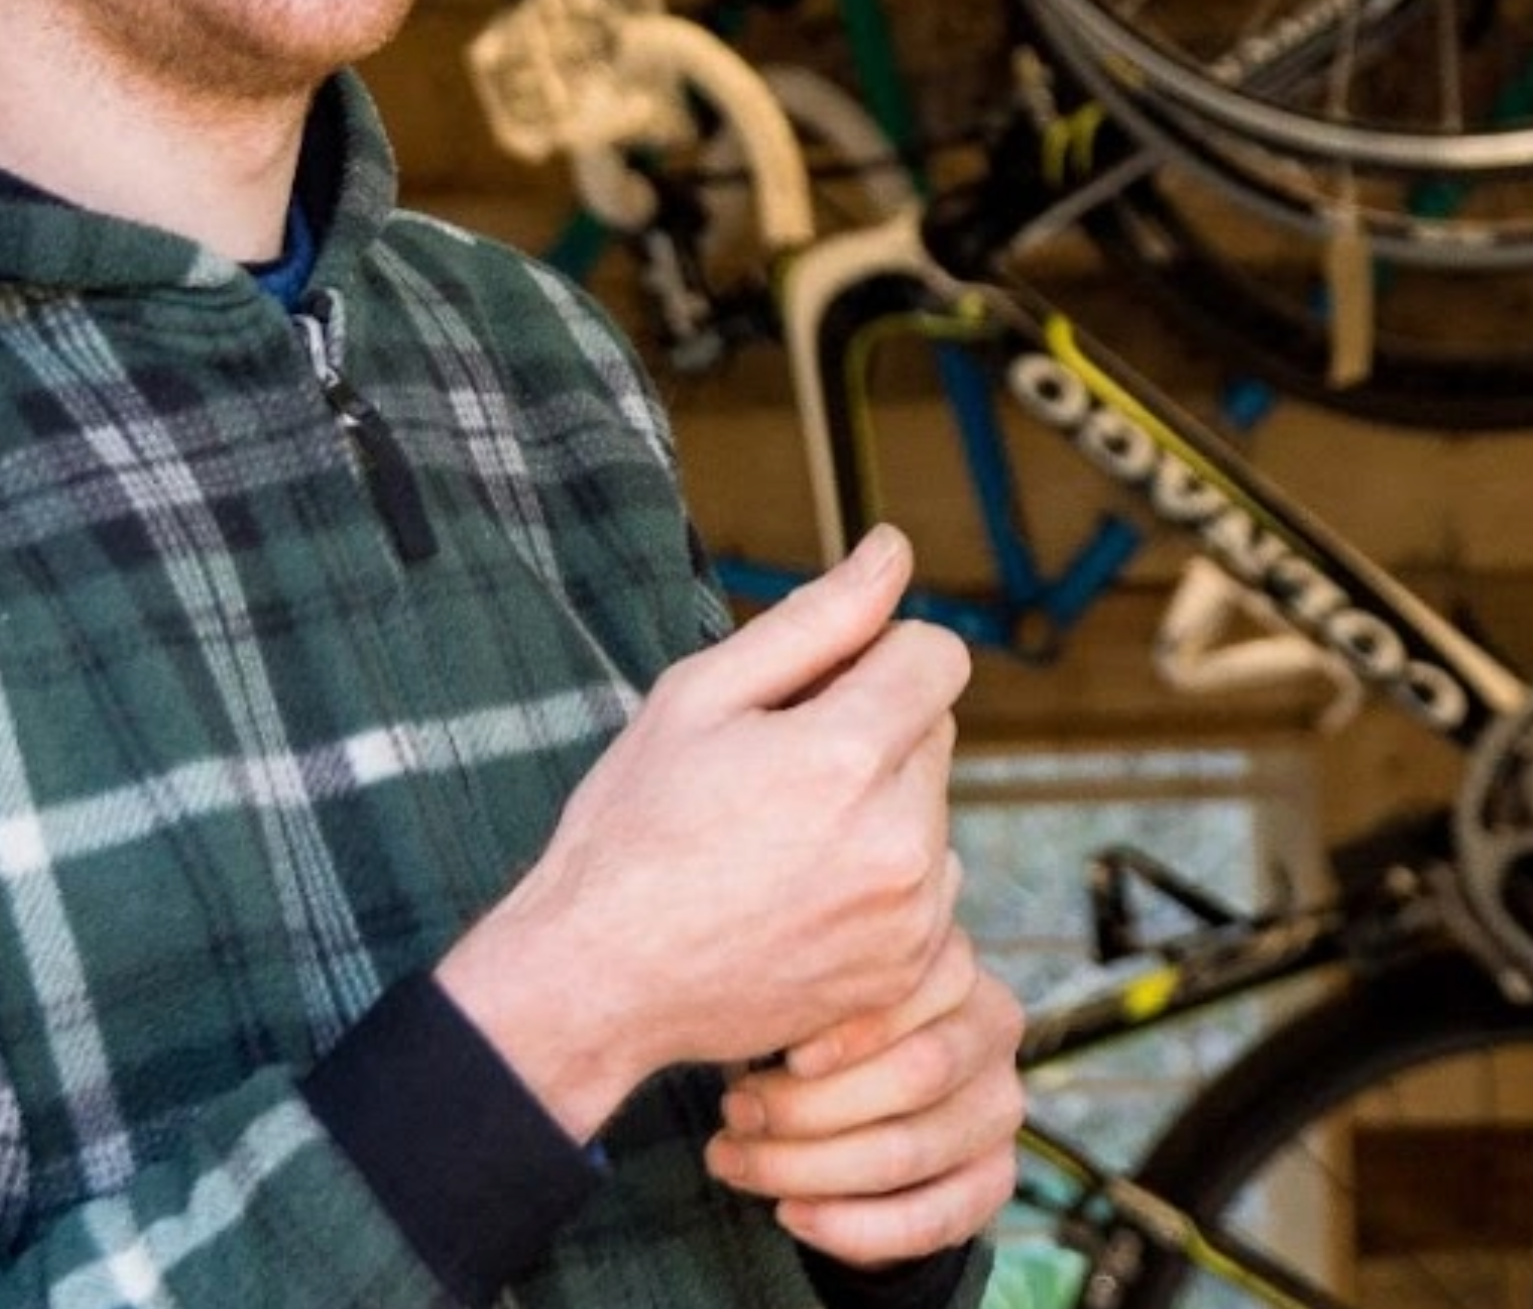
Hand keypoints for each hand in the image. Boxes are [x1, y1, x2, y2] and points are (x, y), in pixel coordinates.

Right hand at [440, 526, 971, 1135]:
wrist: (594, 982)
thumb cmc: (632, 828)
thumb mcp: (699, 696)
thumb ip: (816, 617)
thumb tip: (894, 550)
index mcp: (849, 755)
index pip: (937, 655)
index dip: (876, 657)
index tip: (814, 694)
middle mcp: (899, 840)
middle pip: (935, 733)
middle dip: (874, 734)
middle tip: (777, 776)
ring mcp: (910, 917)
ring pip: (934, 814)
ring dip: (882, 812)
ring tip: (782, 847)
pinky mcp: (907, 974)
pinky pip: (933, 892)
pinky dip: (886, 886)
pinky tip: (805, 900)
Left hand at [705, 928, 1027, 1266]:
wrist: (865, 1110)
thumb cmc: (821, 1036)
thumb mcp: (812, 1005)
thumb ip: (797, 1004)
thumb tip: (739, 1021)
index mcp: (956, 969)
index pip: (920, 990)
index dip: (851, 1027)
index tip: (781, 1054)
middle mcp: (992, 1031)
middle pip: (918, 1072)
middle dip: (810, 1104)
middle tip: (735, 1111)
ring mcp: (1001, 1108)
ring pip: (908, 1150)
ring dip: (807, 1167)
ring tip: (735, 1159)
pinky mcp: (995, 1179)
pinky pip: (928, 1219)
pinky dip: (850, 1227)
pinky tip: (790, 1214)